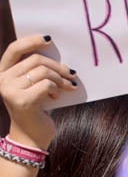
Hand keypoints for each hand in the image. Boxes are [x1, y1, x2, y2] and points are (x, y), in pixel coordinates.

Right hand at [0, 35, 76, 150]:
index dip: (31, 40)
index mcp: (2, 73)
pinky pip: (46, 84)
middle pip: (36, 59)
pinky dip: (56, 88)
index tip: (49, 39)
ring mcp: (9, 90)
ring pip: (43, 71)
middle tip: (72, 74)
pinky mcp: (22, 100)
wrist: (31, 137)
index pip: (14, 49)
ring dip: (60, 78)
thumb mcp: (33, 85)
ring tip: (67, 86)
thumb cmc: (36, 108)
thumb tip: (55, 52)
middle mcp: (2, 80)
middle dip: (58, 66)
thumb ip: (37, 69)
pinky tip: (55, 96)